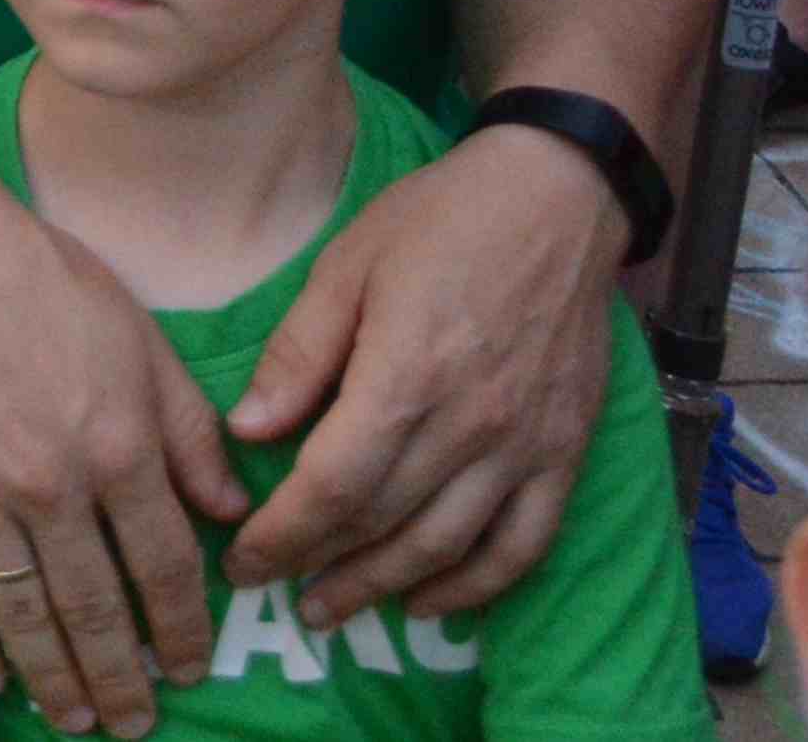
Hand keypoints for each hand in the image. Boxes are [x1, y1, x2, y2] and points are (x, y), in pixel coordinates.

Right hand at [0, 180, 246, 731]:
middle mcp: (57, 488)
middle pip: (98, 610)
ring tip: (75, 721)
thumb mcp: (144, 343)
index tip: (193, 669)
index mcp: (122, 449)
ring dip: (55, 680)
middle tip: (134, 726)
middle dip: (122, 680)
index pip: (167, 568)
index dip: (186, 629)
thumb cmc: (43, 280)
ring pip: (26, 615)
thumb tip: (232, 511)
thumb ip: (192, 432)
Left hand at [216, 127, 624, 624]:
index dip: (282, 536)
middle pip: (382, 525)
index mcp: (406, 377)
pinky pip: (524, 544)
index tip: (241, 561)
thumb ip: (298, 354)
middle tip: (270, 590)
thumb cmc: (439, 221)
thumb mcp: (345, 266)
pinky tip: (432, 602)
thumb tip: (244, 431)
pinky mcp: (567, 453)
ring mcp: (527, 447)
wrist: (559, 200)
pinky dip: (477, 586)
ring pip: (448, 548)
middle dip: (318, 566)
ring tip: (332, 608)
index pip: (333, 488)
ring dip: (384, 587)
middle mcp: (471, 426)